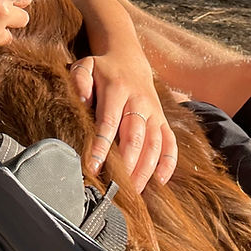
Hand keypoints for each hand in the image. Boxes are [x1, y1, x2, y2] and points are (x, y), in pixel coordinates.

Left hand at [68, 53, 177, 192]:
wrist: (129, 60)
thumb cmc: (103, 70)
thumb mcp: (86, 66)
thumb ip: (79, 79)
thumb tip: (81, 100)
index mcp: (117, 90)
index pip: (109, 122)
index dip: (101, 147)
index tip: (92, 168)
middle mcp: (139, 102)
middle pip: (135, 137)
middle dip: (126, 165)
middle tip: (114, 187)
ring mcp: (154, 112)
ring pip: (154, 144)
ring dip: (145, 170)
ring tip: (133, 191)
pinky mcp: (163, 120)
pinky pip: (171, 143)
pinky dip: (168, 163)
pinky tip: (159, 181)